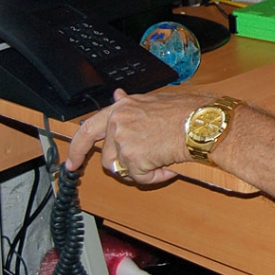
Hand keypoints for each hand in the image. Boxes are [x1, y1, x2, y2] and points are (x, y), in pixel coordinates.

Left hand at [65, 88, 213, 184]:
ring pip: (123, 169)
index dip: (77, 148)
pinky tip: (168, 164)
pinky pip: (139, 178)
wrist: (203, 122)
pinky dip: (155, 177)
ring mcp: (123, 139)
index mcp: (122, 107)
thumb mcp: (154, 102)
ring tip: (163, 158)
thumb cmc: (187, 111)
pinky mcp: (133, 157)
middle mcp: (118, 121)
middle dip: (123, 165)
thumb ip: (131, 106)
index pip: (88, 128)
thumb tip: (116, 95)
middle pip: (107, 157)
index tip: (71, 163)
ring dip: (142, 170)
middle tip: (139, 167)